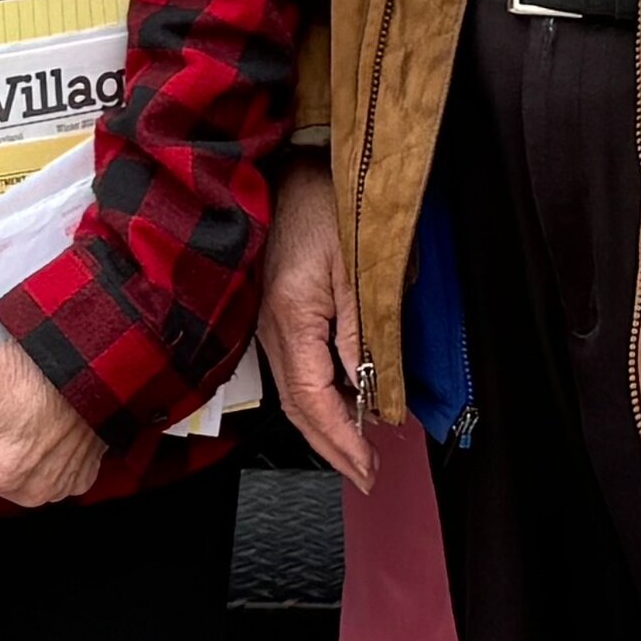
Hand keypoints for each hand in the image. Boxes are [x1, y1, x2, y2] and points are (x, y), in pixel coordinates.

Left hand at [0, 341, 112, 511]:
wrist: (104, 361)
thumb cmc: (46, 371)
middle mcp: (27, 489)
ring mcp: (57, 485)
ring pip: (10, 481)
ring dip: (4, 455)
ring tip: (7, 415)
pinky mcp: (79, 475)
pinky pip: (46, 475)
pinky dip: (38, 455)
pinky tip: (36, 424)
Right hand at [261, 157, 374, 490]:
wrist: (288, 166)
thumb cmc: (323, 202)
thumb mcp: (357, 266)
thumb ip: (364, 329)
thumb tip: (373, 387)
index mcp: (291, 319)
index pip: (315, 400)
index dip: (341, 439)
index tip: (367, 466)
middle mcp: (270, 327)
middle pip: (298, 407)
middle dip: (331, 446)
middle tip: (365, 473)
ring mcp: (266, 321)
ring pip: (293, 391)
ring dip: (324, 424)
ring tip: (358, 446)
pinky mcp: (272, 312)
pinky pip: (293, 368)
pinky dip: (317, 395)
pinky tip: (342, 399)